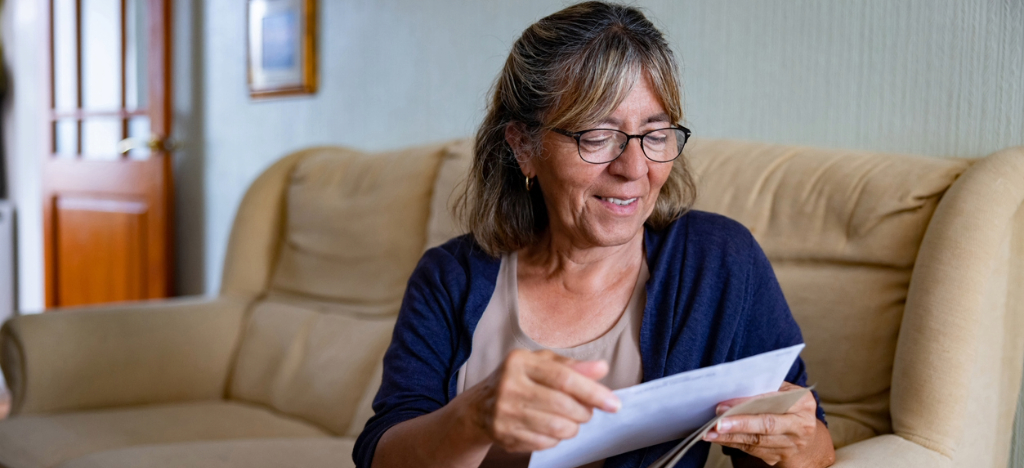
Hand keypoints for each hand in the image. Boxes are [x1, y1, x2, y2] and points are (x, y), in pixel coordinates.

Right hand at [466, 349, 620, 452]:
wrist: (479, 407)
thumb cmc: (518, 380)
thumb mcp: (541, 364)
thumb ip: (572, 366)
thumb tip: (601, 369)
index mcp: (520, 362)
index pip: (564, 378)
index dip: (593, 392)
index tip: (613, 403)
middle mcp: (509, 385)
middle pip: (563, 405)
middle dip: (584, 412)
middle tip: (586, 412)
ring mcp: (504, 412)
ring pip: (556, 428)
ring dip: (572, 427)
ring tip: (570, 421)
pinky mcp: (504, 434)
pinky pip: (544, 443)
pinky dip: (555, 439)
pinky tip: (551, 429)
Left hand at [702, 382, 828, 466]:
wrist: (806, 435)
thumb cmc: (790, 406)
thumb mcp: (786, 391)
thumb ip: (767, 388)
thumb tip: (735, 386)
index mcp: (803, 403)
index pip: (772, 402)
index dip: (747, 403)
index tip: (724, 405)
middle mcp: (800, 426)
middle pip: (766, 425)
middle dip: (739, 424)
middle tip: (716, 424)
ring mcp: (791, 445)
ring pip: (757, 442)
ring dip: (730, 437)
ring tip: (710, 433)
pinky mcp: (778, 457)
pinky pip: (752, 451)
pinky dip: (734, 444)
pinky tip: (718, 439)